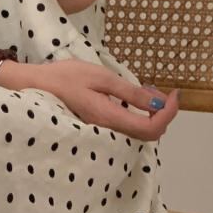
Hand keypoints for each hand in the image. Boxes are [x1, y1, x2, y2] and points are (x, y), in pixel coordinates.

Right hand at [34, 56, 177, 137]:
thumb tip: (157, 103)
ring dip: (152, 114)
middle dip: (163, 114)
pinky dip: (139, 114)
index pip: (151, 128)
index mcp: (110, 118)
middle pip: (149, 134)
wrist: (38, 87)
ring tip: (149, 91)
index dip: (168, 114)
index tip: (174, 94)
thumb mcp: (101, 78)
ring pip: (140, 132)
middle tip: (164, 91)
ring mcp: (104, 131)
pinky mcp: (101, 127)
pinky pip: (128, 127)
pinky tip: (135, 98)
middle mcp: (109, 130)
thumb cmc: (66, 77)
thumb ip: (130, 93)